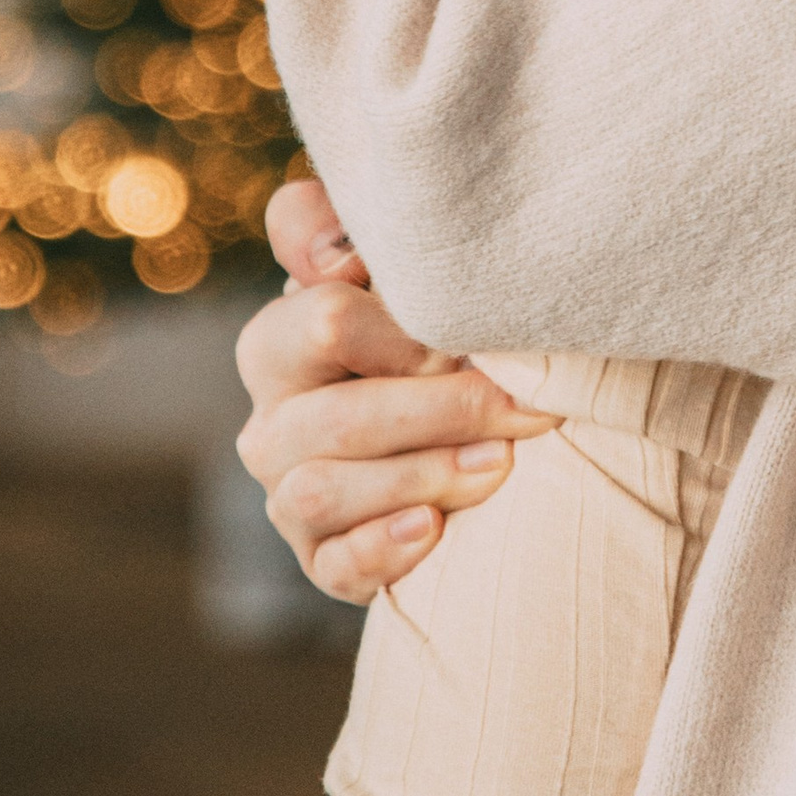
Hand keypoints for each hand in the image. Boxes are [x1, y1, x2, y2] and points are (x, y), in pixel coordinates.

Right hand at [237, 178, 555, 601]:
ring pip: (321, 491)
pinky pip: (333, 565)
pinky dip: (384, 548)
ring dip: (422, 476)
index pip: (324, 323)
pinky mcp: (321, 559)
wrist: (466, 425)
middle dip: (439, 413)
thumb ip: (344, 230)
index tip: (474, 341)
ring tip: (500, 465)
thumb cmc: (431, 328)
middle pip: (333, 419)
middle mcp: (270, 423)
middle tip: (525, 411)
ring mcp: (288, 496)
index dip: (408, 335)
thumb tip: (339, 260)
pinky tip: (436, 530)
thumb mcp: (396, 267)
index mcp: (279, 341)